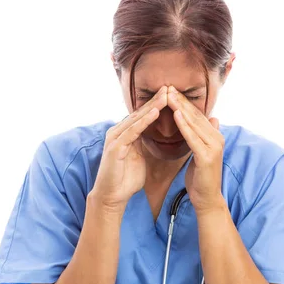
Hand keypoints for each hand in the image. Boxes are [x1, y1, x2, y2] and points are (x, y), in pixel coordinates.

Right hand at [90, 86, 167, 212]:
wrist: (112, 197)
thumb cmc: (125, 179)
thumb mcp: (139, 157)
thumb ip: (143, 144)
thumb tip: (152, 136)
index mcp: (124, 134)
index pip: (143, 115)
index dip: (157, 105)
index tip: (172, 95)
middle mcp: (118, 132)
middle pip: (139, 112)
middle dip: (156, 100)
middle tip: (170, 87)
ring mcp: (115, 138)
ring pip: (136, 119)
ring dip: (152, 106)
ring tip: (166, 95)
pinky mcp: (115, 147)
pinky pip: (132, 131)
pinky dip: (144, 121)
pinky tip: (155, 113)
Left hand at [167, 86, 225, 213]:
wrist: (206, 199)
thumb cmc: (201, 177)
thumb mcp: (202, 152)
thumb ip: (205, 135)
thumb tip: (213, 119)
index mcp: (214, 136)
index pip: (197, 115)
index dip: (184, 102)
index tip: (171, 90)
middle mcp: (217, 138)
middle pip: (196, 115)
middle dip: (181, 100)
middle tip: (168, 86)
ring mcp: (213, 147)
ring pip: (194, 123)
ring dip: (180, 108)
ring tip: (169, 95)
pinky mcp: (207, 156)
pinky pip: (192, 137)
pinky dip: (184, 125)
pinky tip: (176, 114)